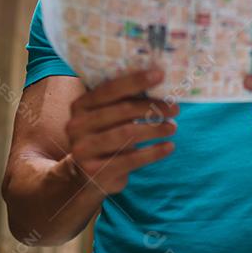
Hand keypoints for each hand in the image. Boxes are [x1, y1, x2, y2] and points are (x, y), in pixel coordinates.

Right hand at [65, 66, 178, 194]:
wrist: (85, 177)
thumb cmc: (104, 138)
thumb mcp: (106, 118)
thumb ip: (122, 102)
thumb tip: (160, 83)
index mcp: (80, 105)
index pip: (110, 89)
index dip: (135, 81)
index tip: (160, 74)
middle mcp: (77, 125)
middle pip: (121, 111)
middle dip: (152, 107)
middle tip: (174, 108)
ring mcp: (83, 149)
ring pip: (127, 133)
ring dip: (155, 129)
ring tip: (173, 127)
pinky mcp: (95, 171)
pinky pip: (131, 159)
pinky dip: (154, 152)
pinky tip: (169, 146)